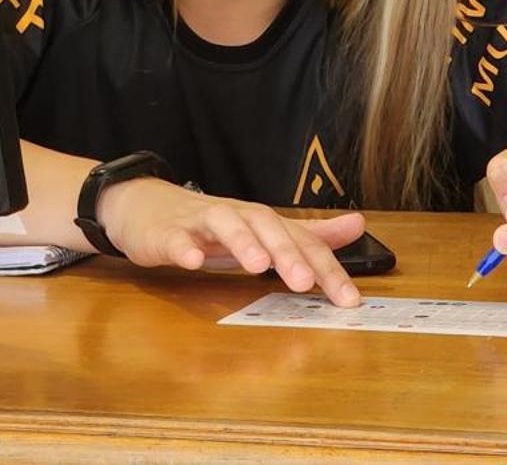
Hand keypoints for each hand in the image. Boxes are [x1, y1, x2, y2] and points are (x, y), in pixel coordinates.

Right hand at [98, 178, 364, 306]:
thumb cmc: (211, 227)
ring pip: (224, 225)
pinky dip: (184, 247)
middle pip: (266, 226)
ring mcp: (200, 223)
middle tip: (306, 282)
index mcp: (261, 222)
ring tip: (258, 266)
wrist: (147, 207)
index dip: (326, 268)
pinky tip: (192, 261)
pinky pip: (176, 238)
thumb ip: (308, 233)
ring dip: (242, 243)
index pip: (300, 240)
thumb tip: (358, 224)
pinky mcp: (166, 233)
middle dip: (287, 253)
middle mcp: (236, 217)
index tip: (349, 299)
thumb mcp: (263, 231)